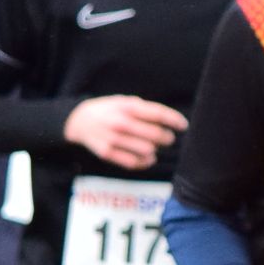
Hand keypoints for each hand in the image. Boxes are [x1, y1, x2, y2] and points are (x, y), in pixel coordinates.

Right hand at [63, 95, 186, 170]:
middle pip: (155, 134)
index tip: (184, 126)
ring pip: (147, 150)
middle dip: (167, 138)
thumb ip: (146, 110)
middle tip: (168, 138)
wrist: (79, 120)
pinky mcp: (107, 153)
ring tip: (154, 146)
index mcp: (127, 106)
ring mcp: (113, 139)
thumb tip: (171, 121)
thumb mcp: (125, 101)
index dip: (174, 120)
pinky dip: (145, 162)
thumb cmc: (110, 110)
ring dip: (155, 150)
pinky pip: (134, 163)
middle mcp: (120, 122)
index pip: (157, 113)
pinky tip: (147, 157)